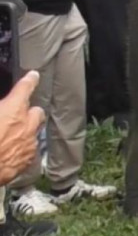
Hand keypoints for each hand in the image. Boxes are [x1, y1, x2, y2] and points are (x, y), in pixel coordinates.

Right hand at [0, 71, 44, 185]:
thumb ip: (2, 106)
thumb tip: (3, 107)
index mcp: (13, 109)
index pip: (25, 88)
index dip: (30, 80)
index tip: (33, 76)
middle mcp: (27, 124)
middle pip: (36, 111)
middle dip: (28, 111)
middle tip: (16, 114)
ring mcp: (30, 142)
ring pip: (34, 131)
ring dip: (25, 131)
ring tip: (10, 135)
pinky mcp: (28, 159)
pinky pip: (29, 148)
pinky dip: (22, 147)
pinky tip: (10, 150)